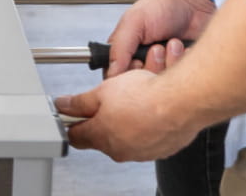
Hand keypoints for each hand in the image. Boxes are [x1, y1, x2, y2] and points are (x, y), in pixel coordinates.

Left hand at [54, 68, 200, 161]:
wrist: (181, 103)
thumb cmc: (146, 97)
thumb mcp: (103, 92)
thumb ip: (79, 102)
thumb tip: (64, 105)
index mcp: (101, 137)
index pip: (75, 136)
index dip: (71, 121)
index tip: (71, 112)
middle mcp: (120, 150)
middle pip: (102, 135)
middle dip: (102, 116)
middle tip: (108, 97)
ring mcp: (142, 152)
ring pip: (126, 134)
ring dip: (126, 117)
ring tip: (132, 97)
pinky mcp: (161, 149)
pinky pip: (147, 136)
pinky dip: (145, 123)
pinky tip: (148, 107)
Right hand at [103, 0, 215, 75]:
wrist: (194, 1)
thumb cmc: (162, 5)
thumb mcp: (134, 21)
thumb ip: (120, 46)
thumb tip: (112, 72)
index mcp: (126, 50)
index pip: (119, 77)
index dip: (128, 76)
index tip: (138, 64)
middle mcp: (144, 61)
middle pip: (142, 84)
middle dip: (153, 65)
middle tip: (157, 48)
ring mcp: (165, 66)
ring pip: (163, 82)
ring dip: (171, 61)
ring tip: (174, 42)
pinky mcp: (183, 69)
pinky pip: (183, 79)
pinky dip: (185, 64)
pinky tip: (186, 49)